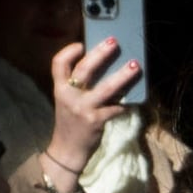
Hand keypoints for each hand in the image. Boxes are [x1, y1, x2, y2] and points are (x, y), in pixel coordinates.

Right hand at [45, 37, 141, 173]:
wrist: (67, 150)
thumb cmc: (70, 121)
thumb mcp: (66, 100)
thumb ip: (77, 85)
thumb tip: (101, 64)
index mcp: (60, 88)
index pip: (58, 64)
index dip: (68, 52)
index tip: (81, 44)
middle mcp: (69, 96)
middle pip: (84, 69)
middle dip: (100, 53)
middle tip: (114, 41)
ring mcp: (83, 109)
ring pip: (106, 88)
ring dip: (122, 76)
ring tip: (135, 65)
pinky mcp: (96, 121)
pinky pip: (115, 108)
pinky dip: (125, 103)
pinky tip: (133, 101)